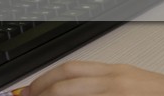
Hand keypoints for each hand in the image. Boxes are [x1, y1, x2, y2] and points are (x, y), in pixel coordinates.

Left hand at [23, 61, 163, 95]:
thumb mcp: (135, 88)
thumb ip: (107, 88)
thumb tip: (74, 91)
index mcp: (117, 73)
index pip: (69, 70)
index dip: (42, 81)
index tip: (28, 92)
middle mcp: (115, 80)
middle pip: (64, 81)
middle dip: (39, 91)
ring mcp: (120, 92)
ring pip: (72, 92)